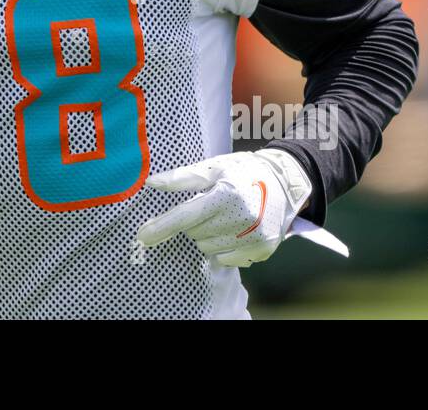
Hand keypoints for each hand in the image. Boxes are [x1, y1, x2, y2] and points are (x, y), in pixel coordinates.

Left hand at [135, 148, 312, 267]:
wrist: (285, 182)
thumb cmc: (243, 171)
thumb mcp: (213, 167)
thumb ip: (182, 178)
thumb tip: (151, 182)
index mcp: (226, 195)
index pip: (186, 216)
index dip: (162, 227)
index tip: (142, 236)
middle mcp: (241, 219)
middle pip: (194, 234)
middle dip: (194, 223)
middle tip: (209, 207)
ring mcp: (253, 238)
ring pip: (208, 249)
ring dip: (208, 236)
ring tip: (223, 217)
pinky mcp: (262, 250)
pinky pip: (226, 259)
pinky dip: (224, 248)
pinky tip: (234, 230)